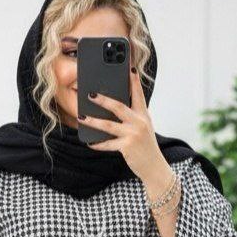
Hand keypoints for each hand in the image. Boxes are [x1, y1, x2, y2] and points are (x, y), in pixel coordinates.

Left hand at [81, 67, 164, 182]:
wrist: (155, 167)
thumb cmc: (146, 147)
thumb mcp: (144, 128)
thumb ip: (133, 118)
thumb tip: (112, 110)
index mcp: (144, 115)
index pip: (138, 94)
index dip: (134, 81)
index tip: (129, 68)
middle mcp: (139, 122)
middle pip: (118, 106)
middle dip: (103, 99)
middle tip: (90, 94)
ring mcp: (133, 134)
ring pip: (108, 125)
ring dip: (93, 121)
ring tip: (82, 117)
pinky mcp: (127, 147)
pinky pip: (108, 144)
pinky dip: (98, 144)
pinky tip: (89, 142)